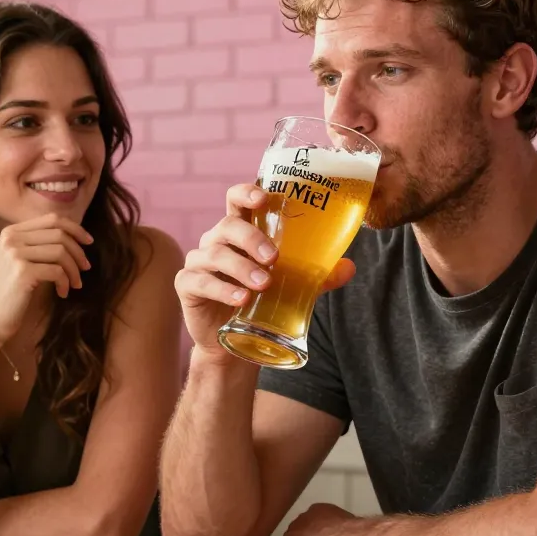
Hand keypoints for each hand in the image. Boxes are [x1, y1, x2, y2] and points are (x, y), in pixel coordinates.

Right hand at [0, 213, 93, 342]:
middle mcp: (11, 238)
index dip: (75, 229)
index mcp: (11, 232)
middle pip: (59, 234)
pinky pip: (57, 271)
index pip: (52, 219)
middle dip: (78, 252)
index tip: (89, 242)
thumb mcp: (22, 261)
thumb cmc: (11, 292)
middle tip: (85, 268)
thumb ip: (40, 245)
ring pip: (61, 252)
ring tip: (76, 284)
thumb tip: (76, 236)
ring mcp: (15, 254)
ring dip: (74, 270)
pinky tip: (62, 293)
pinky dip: (65, 282)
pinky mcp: (22, 272)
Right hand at [175, 184, 355, 359]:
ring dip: (241, 268)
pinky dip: (221, 289)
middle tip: (274, 258)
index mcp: (240, 232)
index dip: (247, 193)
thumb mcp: (293, 286)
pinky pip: (199, 280)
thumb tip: (349, 267)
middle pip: (228, 226)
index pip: (237, 200)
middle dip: (251, 238)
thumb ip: (318, 275)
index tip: (264, 198)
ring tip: (263, 285)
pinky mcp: (187, 286)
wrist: (234, 342)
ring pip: (214, 254)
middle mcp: (216, 241)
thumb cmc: (262, 301)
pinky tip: (240, 299)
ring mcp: (199, 262)